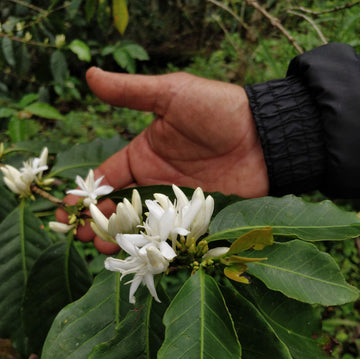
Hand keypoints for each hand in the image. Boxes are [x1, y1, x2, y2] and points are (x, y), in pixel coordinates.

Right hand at [57, 68, 268, 251]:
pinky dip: (155, 248)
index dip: (87, 194)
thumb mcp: (171, 95)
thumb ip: (131, 93)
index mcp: (144, 156)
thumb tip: (90, 75)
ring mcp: (177, 205)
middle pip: (120, 208)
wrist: (265, 137)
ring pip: (142, 227)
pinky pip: (171, 237)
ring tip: (102, 249)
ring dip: (121, 238)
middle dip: (99, 222)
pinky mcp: (197, 221)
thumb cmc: (218, 111)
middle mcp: (157, 183)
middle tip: (79, 235)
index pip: (108, 179)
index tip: (68, 209)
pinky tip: (138, 257)